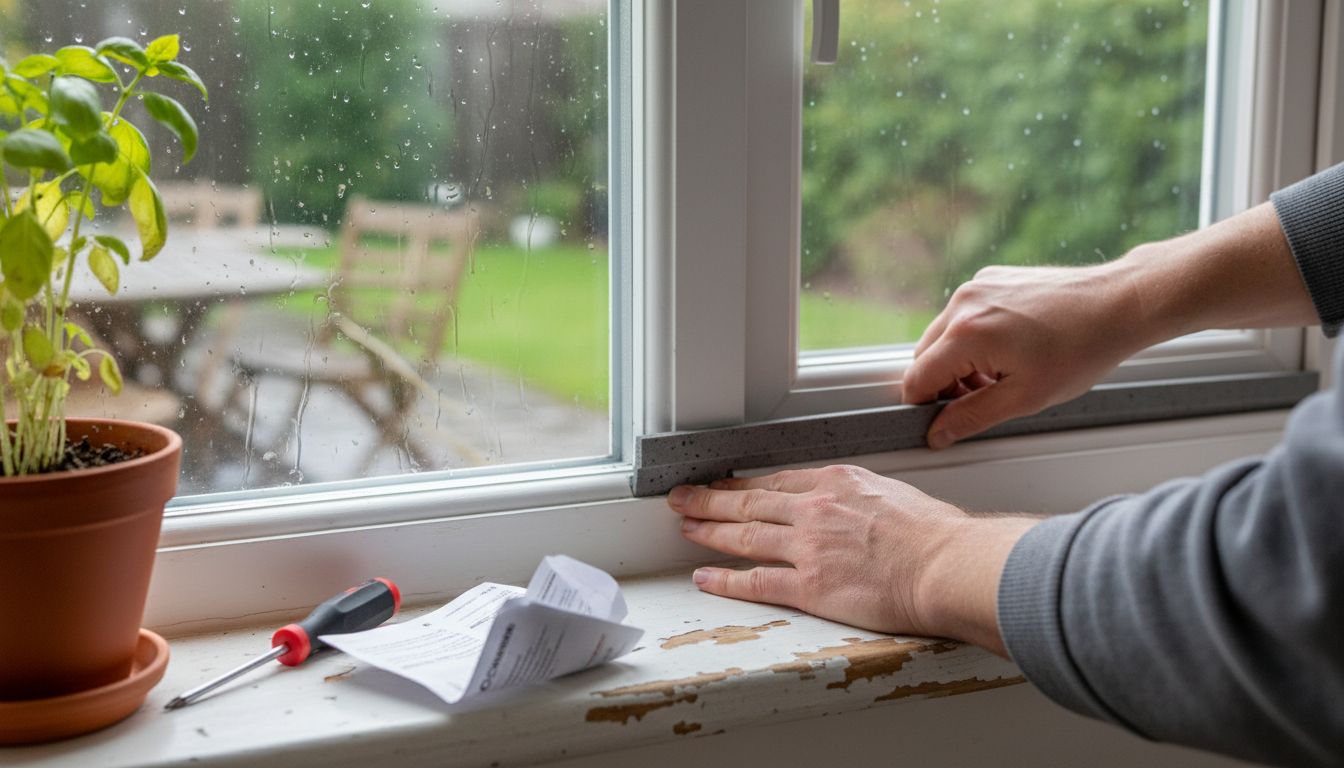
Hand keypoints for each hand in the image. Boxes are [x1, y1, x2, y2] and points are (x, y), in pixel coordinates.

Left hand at [666, 465, 1037, 652]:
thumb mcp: (898, 496)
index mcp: (838, 483)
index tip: (726, 485)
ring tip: (685, 527)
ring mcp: (807, 547)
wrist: (947, 564)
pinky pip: (755, 582)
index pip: (777, 481)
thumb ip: (867, 502)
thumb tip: (867, 511)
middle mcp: (814, 509)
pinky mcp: (809, 586)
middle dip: (710, 500)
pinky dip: (724, 580)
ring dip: (708, 531)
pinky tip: (705, 577)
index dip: (744, 485)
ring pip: (744, 536)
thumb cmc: (938, 536)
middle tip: (683, 497)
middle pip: (749, 502)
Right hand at [904, 202, 1315, 448]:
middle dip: (944, 384)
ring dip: (959, 362)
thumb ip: (971, 417)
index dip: (926, 408)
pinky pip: (963, 316)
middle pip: (924, 357)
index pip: (916, 380)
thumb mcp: (1024, 398)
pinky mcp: (990, 278)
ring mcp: (976, 286)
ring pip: (942, 336)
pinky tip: (1010, 349)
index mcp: (966, 333)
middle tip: (982, 400)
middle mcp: (963, 303)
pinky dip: (974, 338)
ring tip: (1001, 376)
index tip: (944, 421)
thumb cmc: (1083, 348)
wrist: (1119, 304)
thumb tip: (938, 432)